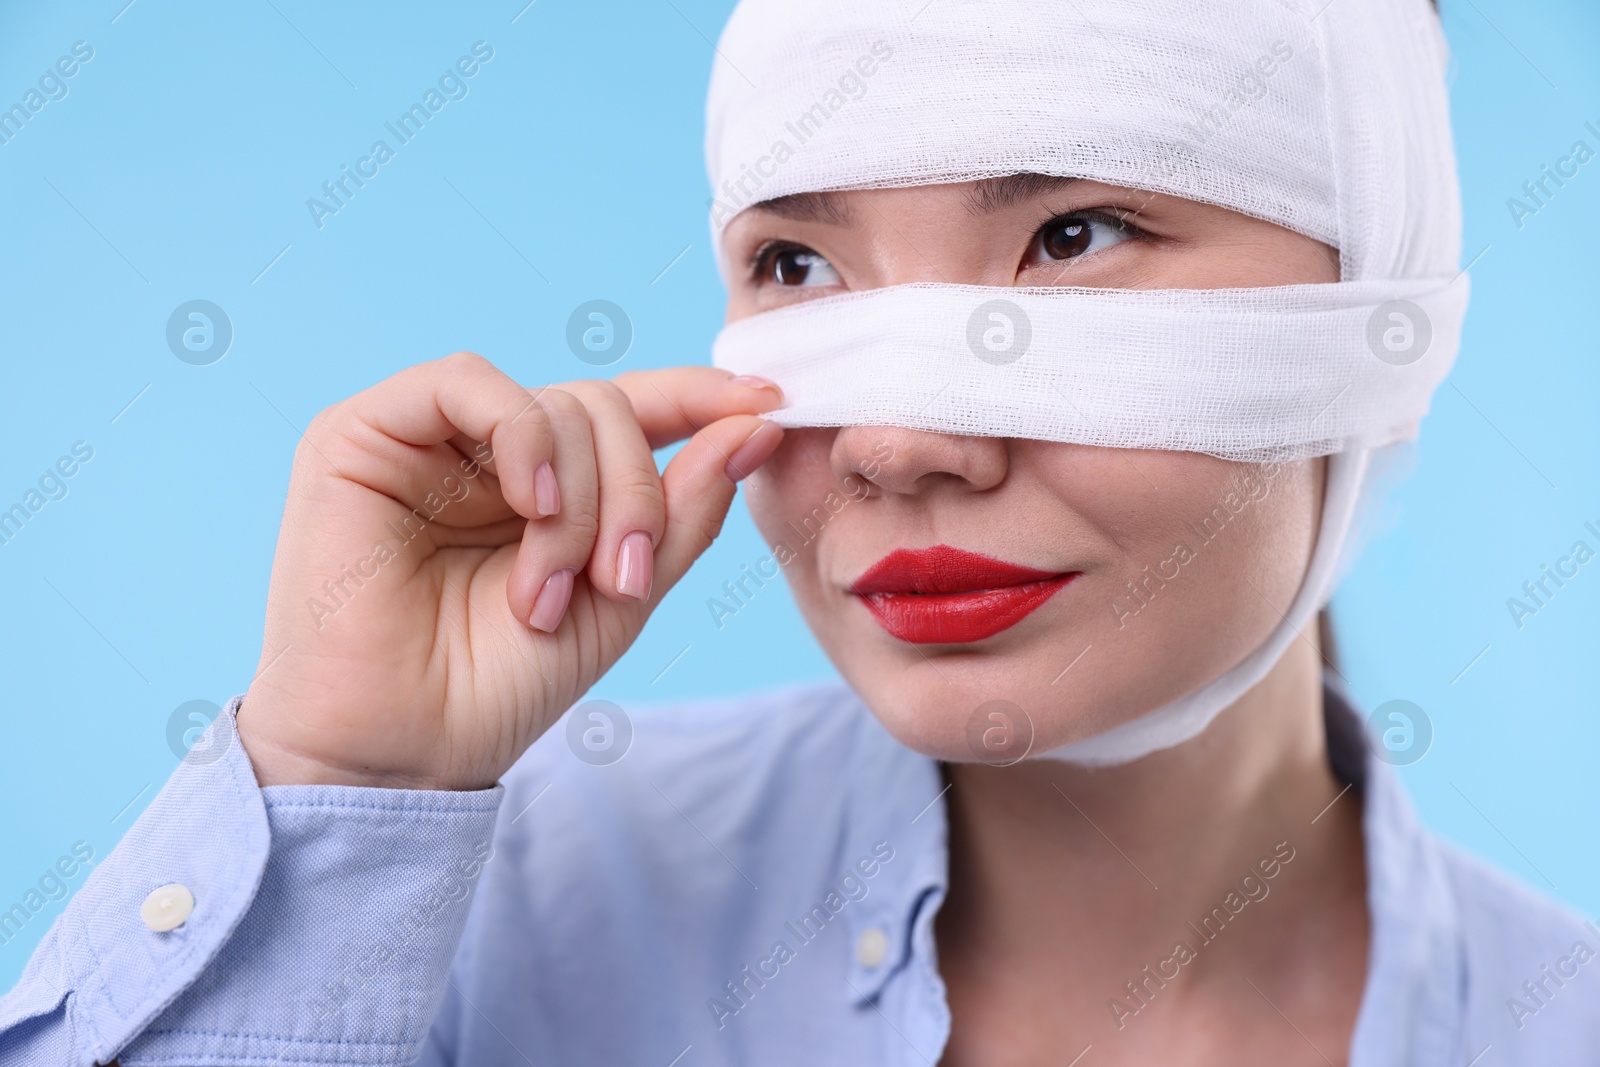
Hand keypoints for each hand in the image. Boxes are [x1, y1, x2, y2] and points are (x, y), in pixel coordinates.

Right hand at [236, 353, 783, 789]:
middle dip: (635, 493)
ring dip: (581, 498)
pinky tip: (532, 502)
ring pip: (554, 403)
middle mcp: (490, 451)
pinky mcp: (363, 433)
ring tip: (550, 589)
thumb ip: (682, 512)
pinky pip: (468, 383)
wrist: (405, 752)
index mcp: (549, 484)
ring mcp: (428, 438)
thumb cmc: (501, 684)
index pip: (633, 412)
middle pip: (605, 408)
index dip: (700, 398)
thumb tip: (756, 424)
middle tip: (620, 580)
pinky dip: (523, 436)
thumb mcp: (621, 598)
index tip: (772, 403)